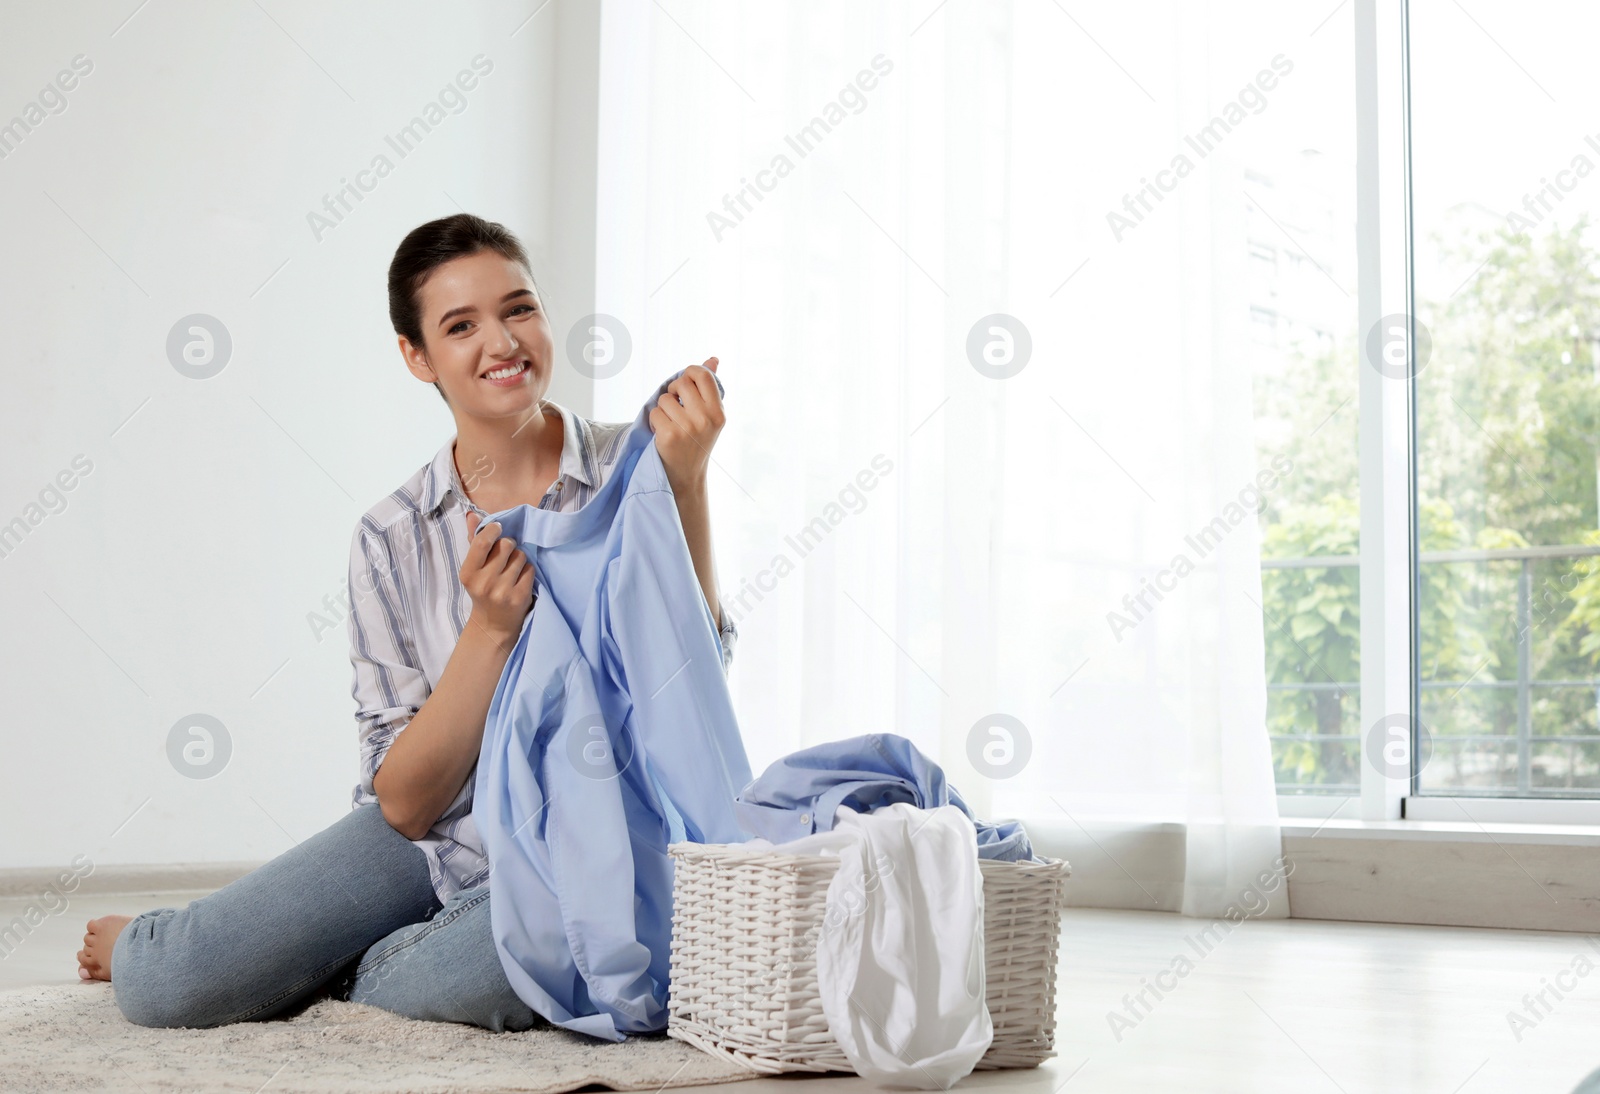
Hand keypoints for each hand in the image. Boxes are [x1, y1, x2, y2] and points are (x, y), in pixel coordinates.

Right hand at [461, 510, 534, 641]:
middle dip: (508, 545)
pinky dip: (527, 571)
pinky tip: (519, 579)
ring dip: (518, 558)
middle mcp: (484, 582)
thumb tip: (472, 515)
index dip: (493, 530)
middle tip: (506, 554)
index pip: (483, 542)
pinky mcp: (520, 597)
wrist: (493, 624)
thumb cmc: (482, 590)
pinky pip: (530, 569)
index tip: (498, 529)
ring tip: (511, 569)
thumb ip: (473, 541)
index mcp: (468, 573)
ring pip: (520, 555)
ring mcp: (503, 591)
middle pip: (506, 545)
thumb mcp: (473, 569)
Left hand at [649, 358, 723, 495]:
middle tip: (676, 407)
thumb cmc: (697, 441)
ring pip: (664, 399)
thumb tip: (713, 359)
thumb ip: (709, 387)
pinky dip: (655, 421)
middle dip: (673, 392)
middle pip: (680, 383)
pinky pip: (655, 413)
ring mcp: (688, 428)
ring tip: (671, 423)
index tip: (685, 384)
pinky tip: (663, 432)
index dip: (689, 373)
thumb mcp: (709, 416)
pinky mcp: (669, 436)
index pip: (703, 375)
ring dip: (663, 409)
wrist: (686, 475)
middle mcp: (705, 419)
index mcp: (718, 412)